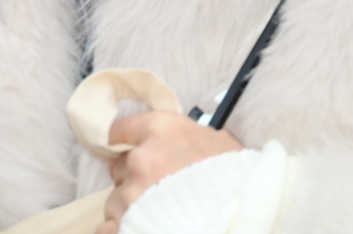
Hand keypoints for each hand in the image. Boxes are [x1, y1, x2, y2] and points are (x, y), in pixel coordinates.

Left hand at [97, 112, 241, 233]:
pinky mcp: (128, 224)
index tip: (129, 150)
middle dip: (135, 177)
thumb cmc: (238, 182)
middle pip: (120, 166)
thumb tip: (168, 142)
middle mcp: (143, 158)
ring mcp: (133, 194)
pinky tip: (141, 228)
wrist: (243, 217)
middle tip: (160, 189)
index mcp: (163, 129)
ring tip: (161, 213)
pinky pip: (108, 227)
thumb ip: (182, 138)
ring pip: (116, 199)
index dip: (126, 142)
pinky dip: (122, 229)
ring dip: (132, 207)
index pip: (120, 129)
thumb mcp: (216, 142)